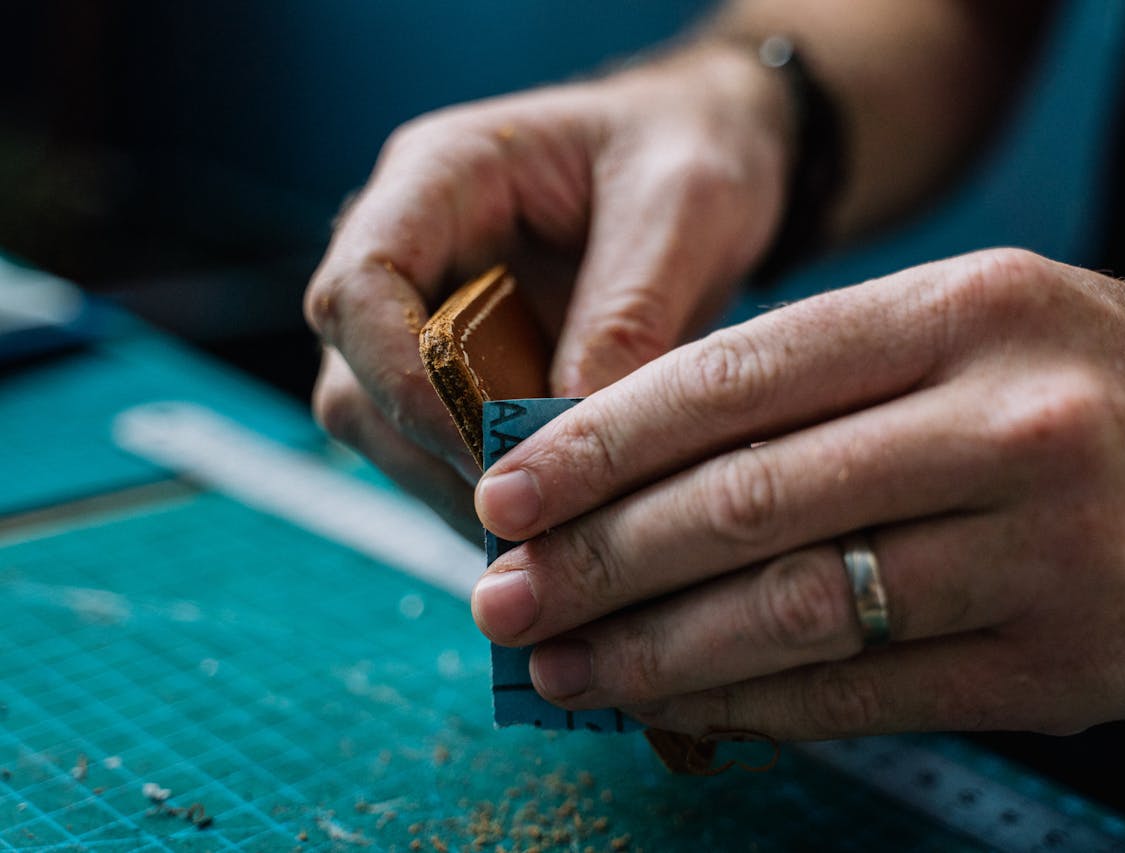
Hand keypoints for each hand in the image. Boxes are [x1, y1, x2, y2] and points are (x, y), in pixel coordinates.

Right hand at [303, 43, 792, 533]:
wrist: (706, 154)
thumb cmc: (687, 150)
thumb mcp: (685, 207)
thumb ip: (629, 313)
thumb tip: (571, 429)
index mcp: (438, 178)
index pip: (358, 289)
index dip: (403, 383)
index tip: (492, 449)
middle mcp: (411, 251)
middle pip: (357, 380)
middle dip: (437, 455)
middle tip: (540, 512)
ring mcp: (427, 316)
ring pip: (389, 432)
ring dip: (463, 489)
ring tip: (560, 532)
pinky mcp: (462, 371)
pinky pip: (443, 451)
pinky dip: (496, 495)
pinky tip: (563, 523)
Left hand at [471, 248, 1124, 738]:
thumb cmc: (1109, 397)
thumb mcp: (984, 333)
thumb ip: (830, 387)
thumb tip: (644, 466)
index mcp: (968, 311)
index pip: (738, 374)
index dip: (602, 439)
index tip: (508, 489)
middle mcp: (1010, 419)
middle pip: (747, 498)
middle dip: (599, 556)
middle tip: (503, 593)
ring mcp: (1047, 549)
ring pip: (795, 608)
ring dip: (654, 649)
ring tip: (565, 664)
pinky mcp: (1070, 665)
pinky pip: (867, 691)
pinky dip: (753, 704)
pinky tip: (681, 706)